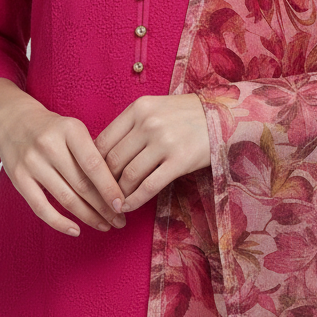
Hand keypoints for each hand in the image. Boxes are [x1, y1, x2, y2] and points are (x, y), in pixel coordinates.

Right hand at [0, 94, 129, 236]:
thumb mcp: (74, 130)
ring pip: (65, 198)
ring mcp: (32, 162)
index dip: (110, 188)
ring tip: (104, 226)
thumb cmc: (54, 130)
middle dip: (104, 207)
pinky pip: (41, 207)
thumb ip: (93, 153)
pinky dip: (60, 223)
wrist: (14, 121)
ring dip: (88, 217)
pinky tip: (76, 230)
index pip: (94, 164)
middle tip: (120, 221)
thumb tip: (118, 188)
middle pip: (82, 184)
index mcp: (70, 129)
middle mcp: (49, 145)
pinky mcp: (18, 178)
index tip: (123, 205)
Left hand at [93, 93, 210, 212]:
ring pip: (128, 175)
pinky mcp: (179, 161)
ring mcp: (164, 142)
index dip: (93, 164)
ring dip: (118, 194)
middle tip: (100, 196)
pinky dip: (134, 200)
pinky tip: (129, 207)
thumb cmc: (184, 114)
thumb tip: (102, 153)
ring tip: (115, 204)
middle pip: (113, 160)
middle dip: (103, 183)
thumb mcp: (154, 108)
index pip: (103, 140)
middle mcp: (148, 123)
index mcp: (138, 108)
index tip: (92, 178)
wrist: (224, 115)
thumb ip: (130, 125)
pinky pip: (149, 186)